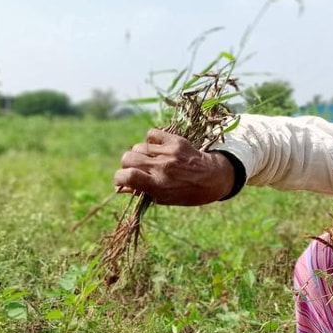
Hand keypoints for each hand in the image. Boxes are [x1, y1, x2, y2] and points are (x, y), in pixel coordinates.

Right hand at [114, 129, 234, 205]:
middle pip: (128, 158)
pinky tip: (157, 148)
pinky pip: (151, 134)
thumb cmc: (187, 192)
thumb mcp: (164, 198)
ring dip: (139, 154)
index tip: (122, 181)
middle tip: (135, 170)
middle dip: (126, 165)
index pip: (127, 176)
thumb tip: (119, 187)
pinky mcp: (175, 141)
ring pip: (138, 147)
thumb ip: (142, 191)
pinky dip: (150, 141)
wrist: (214, 177)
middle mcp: (162, 167)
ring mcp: (168, 152)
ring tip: (149, 160)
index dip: (119, 178)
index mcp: (158, 185)